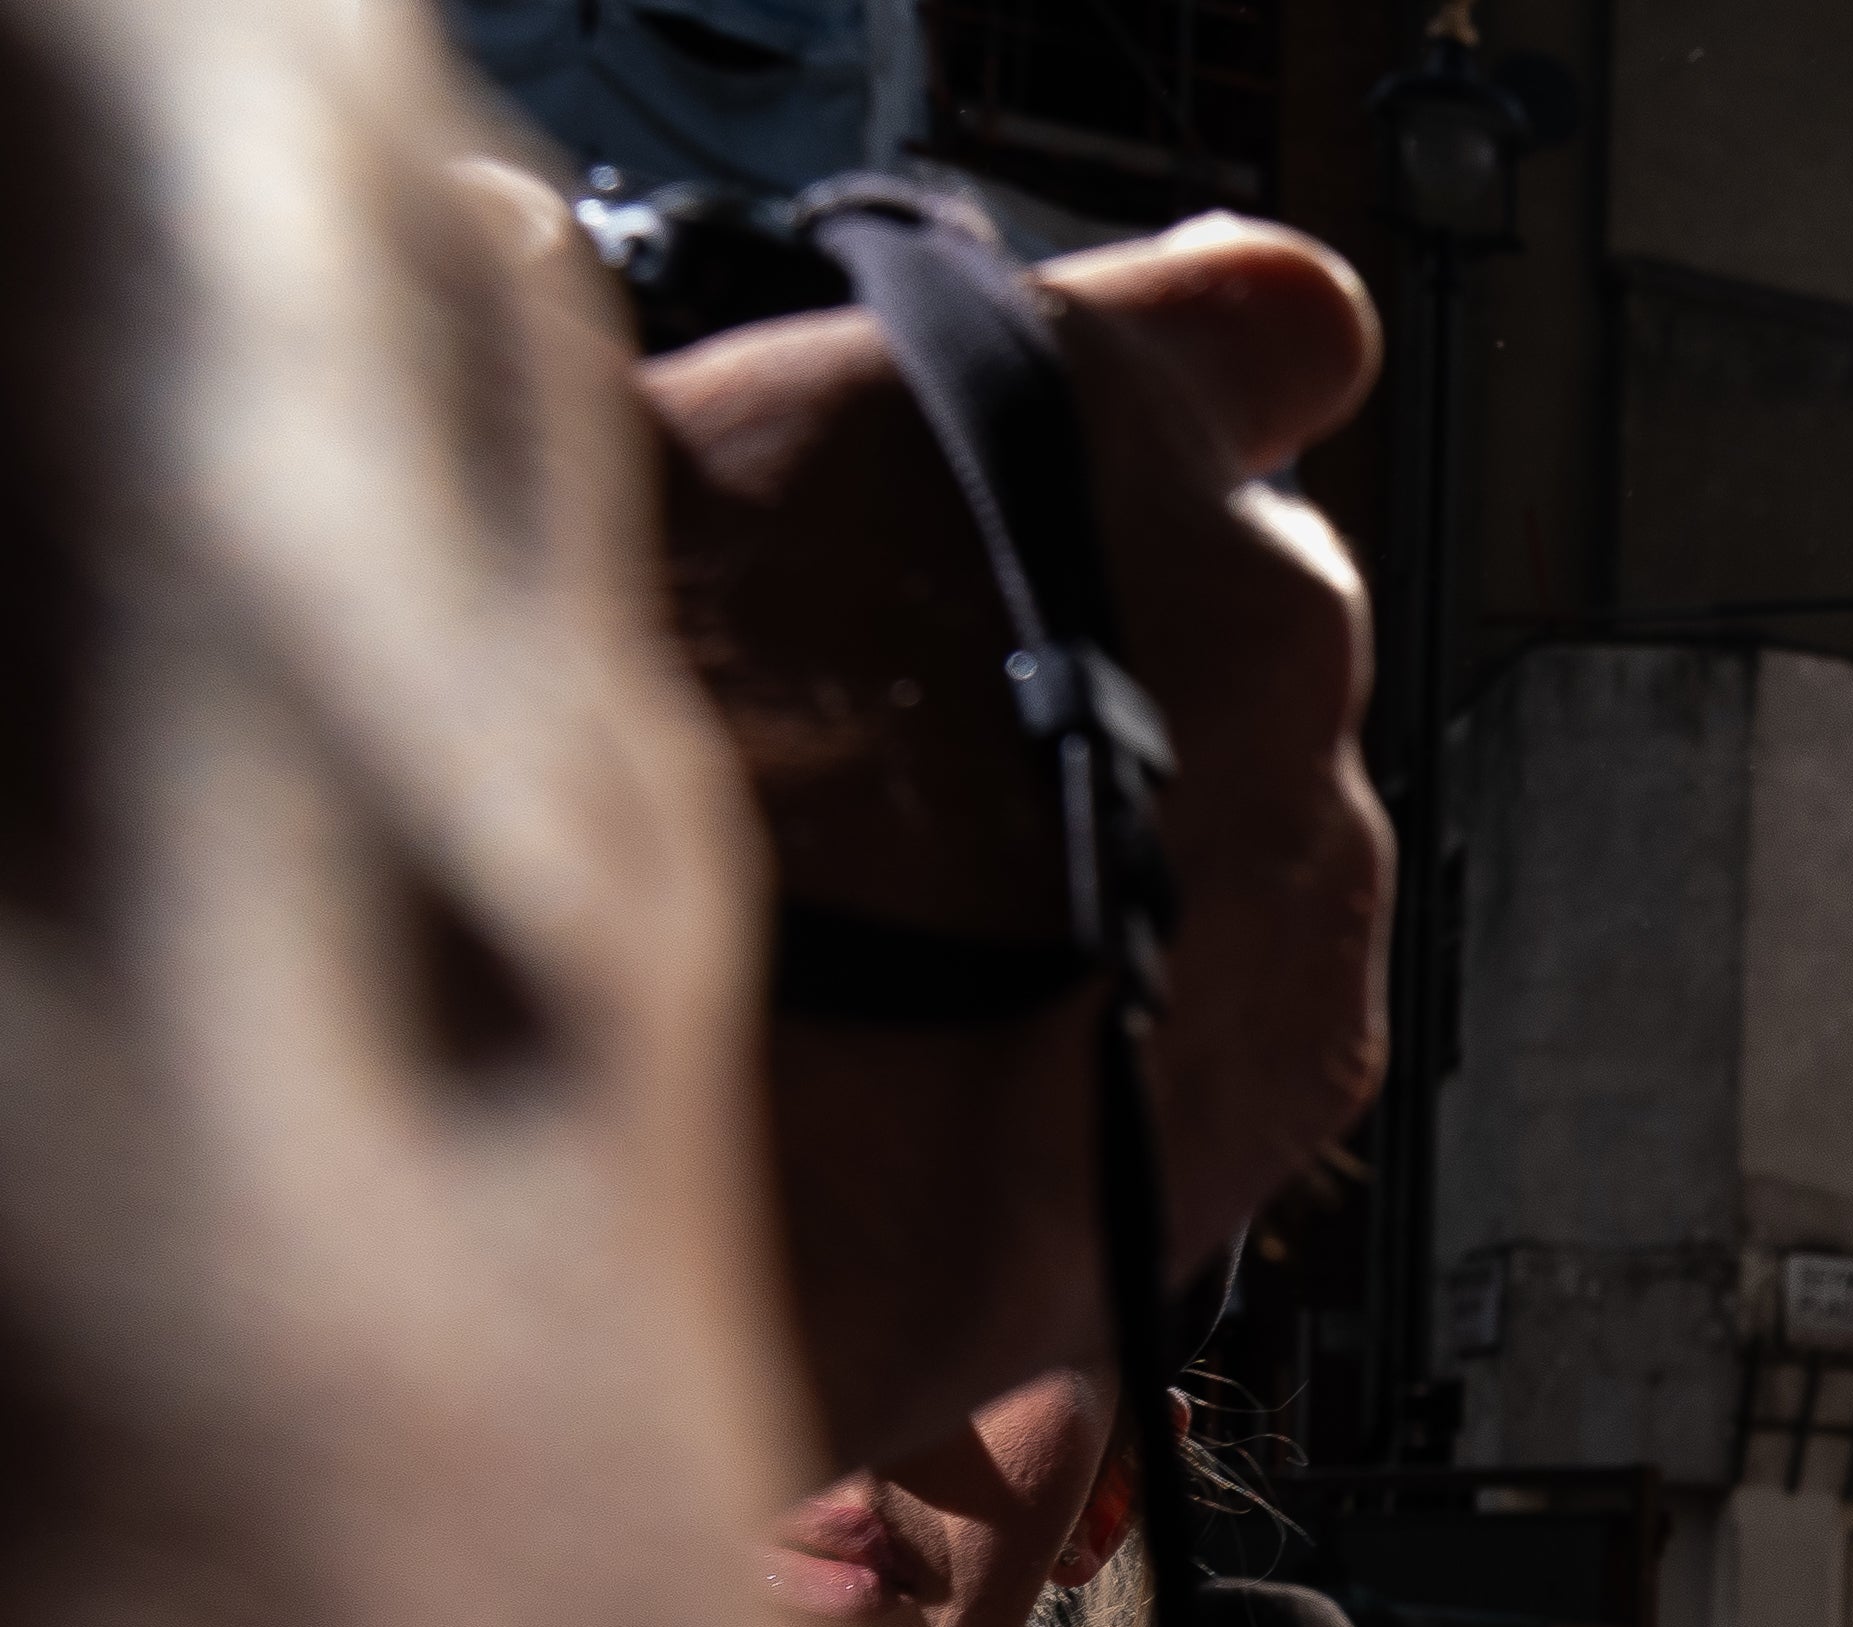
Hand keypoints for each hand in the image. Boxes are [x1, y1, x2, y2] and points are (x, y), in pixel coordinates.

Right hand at [648, 216, 1389, 1477]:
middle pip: (1234, 606)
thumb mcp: (601, 469)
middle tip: (913, 754)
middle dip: (1119, 665)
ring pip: (1252, 815)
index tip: (1203, 397)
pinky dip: (1151, 1017)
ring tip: (921, 931)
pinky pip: (1254, 999)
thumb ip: (715, 406)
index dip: (1219, 362)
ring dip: (1131, 855)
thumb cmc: (611, 781)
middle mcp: (1264, 606)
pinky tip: (987, 1053)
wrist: (707, 1119)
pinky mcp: (1318, 1039)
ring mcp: (1317, 832)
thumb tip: (533, 282)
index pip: (1263, 320)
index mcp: (1104, 411)